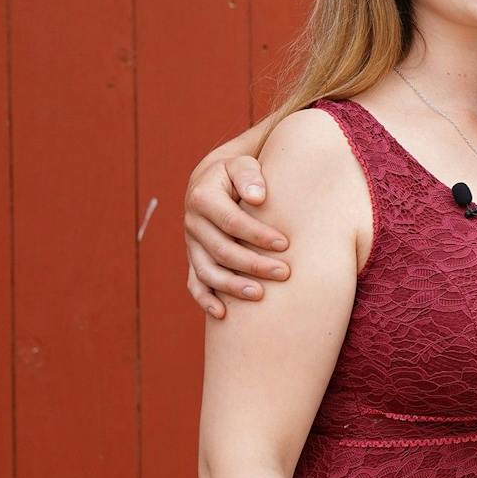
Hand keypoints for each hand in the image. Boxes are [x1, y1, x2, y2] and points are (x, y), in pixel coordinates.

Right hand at [184, 151, 288, 317]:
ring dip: (232, 286)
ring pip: (207, 271)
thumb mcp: (244, 163)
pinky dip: (205, 299)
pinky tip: (222, 314)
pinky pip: (195, 282)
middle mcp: (192, 222)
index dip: (258, 235)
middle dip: (253, 264)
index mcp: (202, 197)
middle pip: (221, 250)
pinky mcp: (195, 256)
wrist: (218, 176)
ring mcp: (191, 243)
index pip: (231, 222)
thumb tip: (257, 197)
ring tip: (260, 295)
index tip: (285, 245)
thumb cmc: (240, 170)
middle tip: (284, 273)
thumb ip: (249, 175)